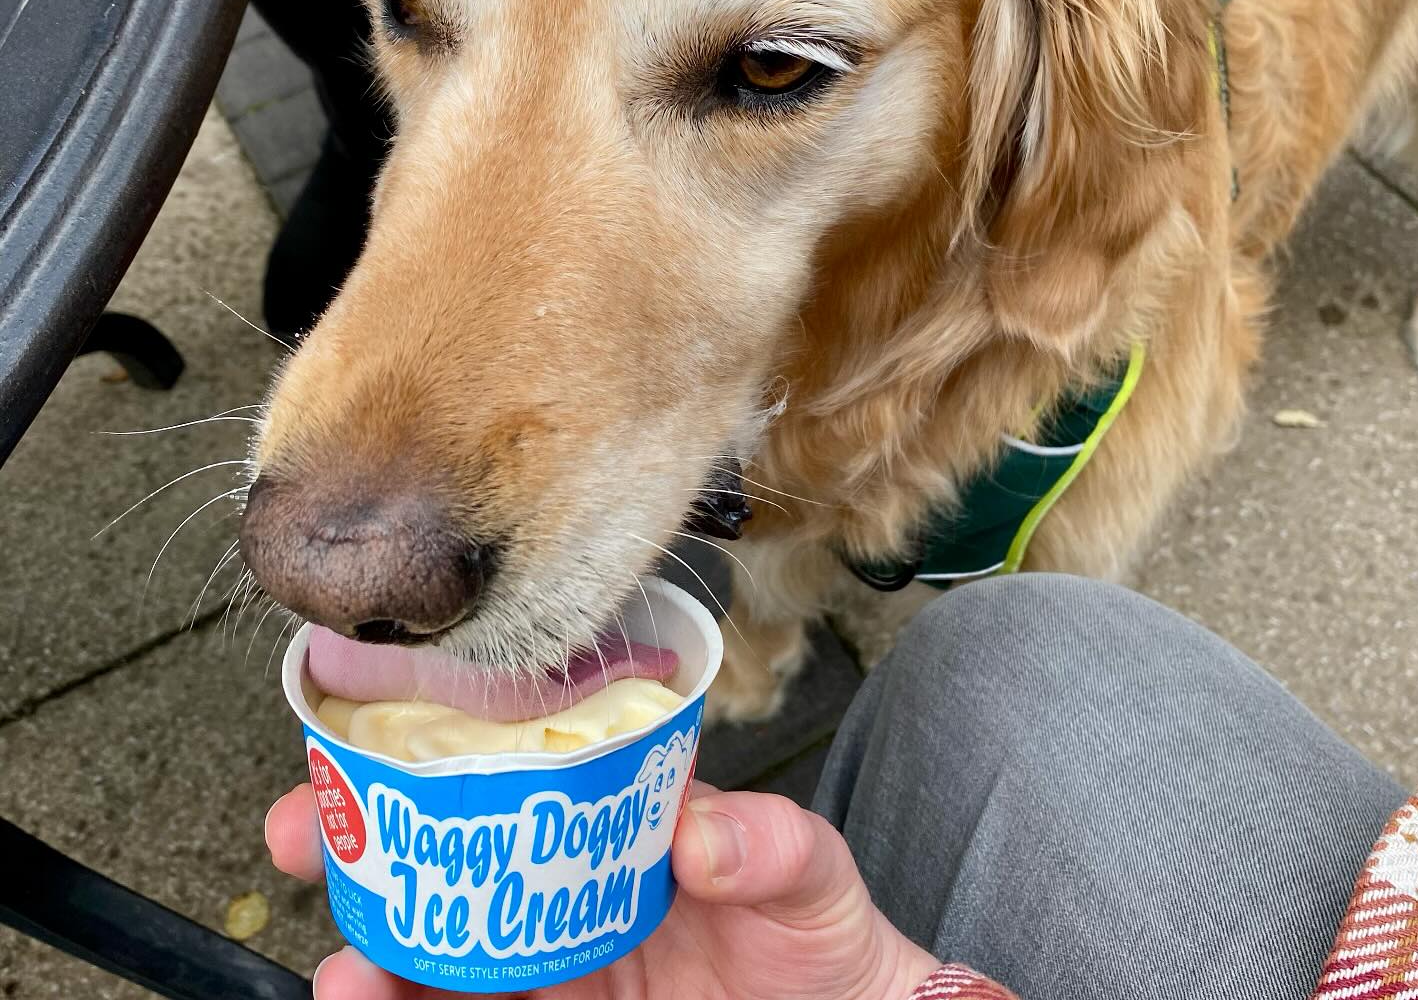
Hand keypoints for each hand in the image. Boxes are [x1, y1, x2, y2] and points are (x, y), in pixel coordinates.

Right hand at [266, 781, 937, 999]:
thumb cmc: (816, 941)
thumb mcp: (807, 875)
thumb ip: (770, 845)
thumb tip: (701, 832)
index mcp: (605, 828)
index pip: (505, 777)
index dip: (431, 757)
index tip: (366, 741)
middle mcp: (560, 895)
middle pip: (441, 864)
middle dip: (361, 847)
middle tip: (302, 832)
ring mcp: (548, 975)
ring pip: (436, 956)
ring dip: (374, 954)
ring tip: (344, 967)